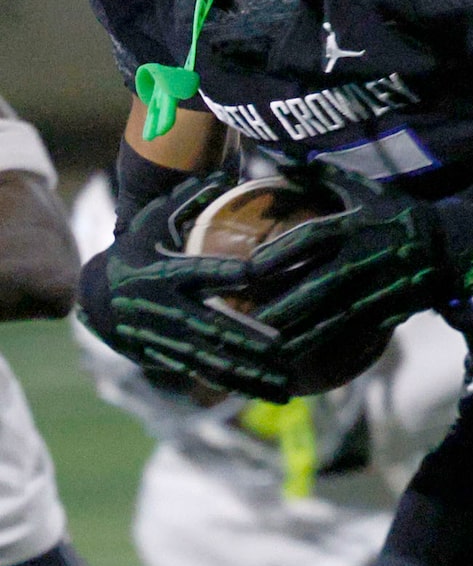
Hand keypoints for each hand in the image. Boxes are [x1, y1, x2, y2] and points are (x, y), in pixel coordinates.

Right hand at [80, 176, 295, 400]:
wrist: (94, 299)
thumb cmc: (135, 253)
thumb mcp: (151, 224)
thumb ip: (184, 201)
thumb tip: (220, 172)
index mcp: (166, 274)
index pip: (205, 271)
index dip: (232, 272)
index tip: (262, 273)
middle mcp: (167, 310)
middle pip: (213, 327)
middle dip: (248, 341)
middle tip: (284, 349)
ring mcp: (166, 339)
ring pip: (212, 360)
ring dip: (249, 375)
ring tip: (285, 389)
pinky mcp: (167, 357)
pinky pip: (204, 373)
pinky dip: (233, 384)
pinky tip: (264, 393)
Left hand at [245, 166, 472, 372]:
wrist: (454, 246)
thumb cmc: (402, 215)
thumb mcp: (367, 189)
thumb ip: (324, 175)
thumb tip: (284, 157)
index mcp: (355, 226)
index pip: (308, 239)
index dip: (276, 254)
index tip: (245, 270)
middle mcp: (363, 259)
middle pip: (316, 287)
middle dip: (282, 306)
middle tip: (244, 321)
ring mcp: (377, 290)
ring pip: (332, 317)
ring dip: (298, 335)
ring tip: (266, 349)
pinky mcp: (388, 312)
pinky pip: (351, 334)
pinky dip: (326, 347)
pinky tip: (300, 359)